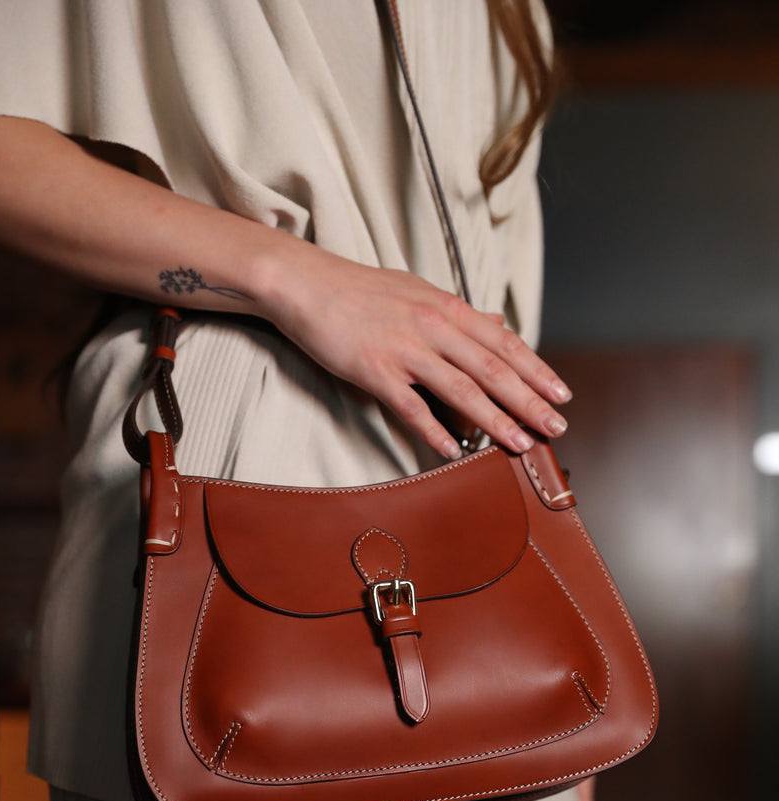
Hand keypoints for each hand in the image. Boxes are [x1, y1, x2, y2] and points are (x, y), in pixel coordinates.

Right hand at [261, 240, 570, 458]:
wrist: (306, 282)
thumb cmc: (359, 291)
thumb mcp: (417, 292)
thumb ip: (459, 314)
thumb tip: (497, 323)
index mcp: (447, 308)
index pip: (504, 344)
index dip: (537, 371)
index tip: (561, 395)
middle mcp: (433, 327)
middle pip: (492, 370)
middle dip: (529, 402)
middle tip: (556, 428)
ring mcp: (405, 349)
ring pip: (461, 390)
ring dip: (494, 420)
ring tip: (519, 444)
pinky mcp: (374, 369)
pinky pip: (411, 406)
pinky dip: (434, 430)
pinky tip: (453, 451)